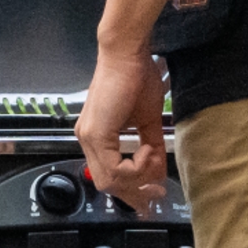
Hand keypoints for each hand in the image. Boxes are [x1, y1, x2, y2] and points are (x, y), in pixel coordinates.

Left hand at [76, 48, 168, 214]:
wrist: (127, 54)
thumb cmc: (136, 77)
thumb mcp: (147, 120)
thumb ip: (151, 146)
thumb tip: (160, 171)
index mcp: (96, 137)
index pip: (108, 176)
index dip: (131, 190)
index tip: (153, 193)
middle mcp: (87, 139)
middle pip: (107, 184)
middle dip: (135, 193)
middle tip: (156, 193)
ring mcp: (89, 137)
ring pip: (110, 180)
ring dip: (138, 179)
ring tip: (154, 162)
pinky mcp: (96, 134)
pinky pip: (115, 168)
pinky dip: (136, 167)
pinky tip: (148, 151)